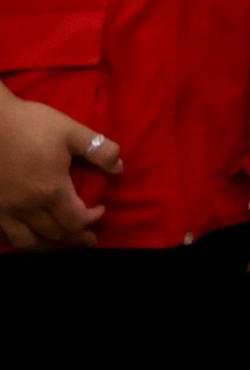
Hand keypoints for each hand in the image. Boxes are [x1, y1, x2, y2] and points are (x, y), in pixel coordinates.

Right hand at [0, 91, 110, 251]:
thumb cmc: (29, 124)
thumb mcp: (71, 131)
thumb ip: (99, 149)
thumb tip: (119, 167)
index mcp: (50, 190)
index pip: (76, 220)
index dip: (92, 220)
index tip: (100, 210)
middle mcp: (26, 207)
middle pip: (55, 235)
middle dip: (76, 237)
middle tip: (89, 237)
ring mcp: (4, 210)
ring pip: (29, 242)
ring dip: (50, 245)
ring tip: (62, 242)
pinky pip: (7, 235)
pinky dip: (25, 240)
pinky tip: (32, 235)